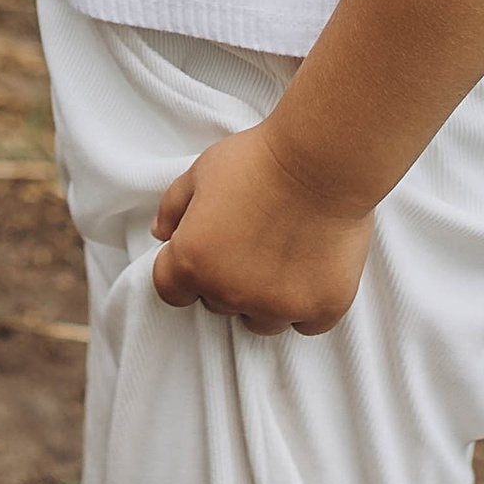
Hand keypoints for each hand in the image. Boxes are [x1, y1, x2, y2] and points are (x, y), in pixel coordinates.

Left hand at [151, 121, 375, 333]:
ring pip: (261, 321)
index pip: (171, 289)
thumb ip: (173, 207)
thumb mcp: (201, 171)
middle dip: (226, 279)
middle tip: (250, 240)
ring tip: (282, 255)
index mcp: (192, 262)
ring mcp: (278, 306)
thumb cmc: (258, 161)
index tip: (204, 249)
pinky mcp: (321, 309)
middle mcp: (231, 294)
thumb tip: (162, 233)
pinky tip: (312, 268)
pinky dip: (307, 303)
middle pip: (217, 303)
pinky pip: (306, 323)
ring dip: (264, 298)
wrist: (321, 160)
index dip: (184, 268)